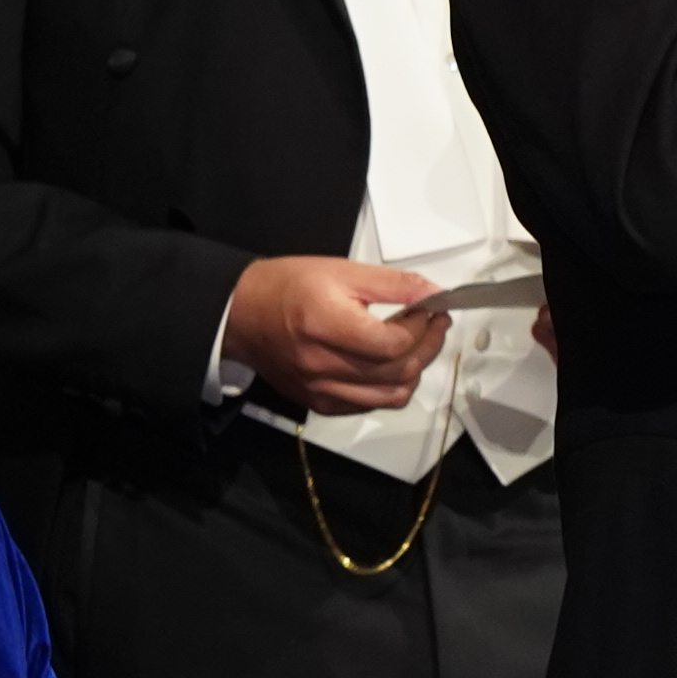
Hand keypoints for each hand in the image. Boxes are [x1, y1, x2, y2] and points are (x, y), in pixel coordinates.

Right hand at [219, 254, 443, 413]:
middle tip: (434, 325)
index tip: (430, 310)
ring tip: (418, 346)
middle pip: (398, 372)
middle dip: (427, 347)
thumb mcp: (342, 271)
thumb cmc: (287, 287)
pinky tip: (391, 365)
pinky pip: (369, 405)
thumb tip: (435, 294)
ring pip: (390, 396)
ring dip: (414, 372)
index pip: (393, 343)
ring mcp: (320, 389)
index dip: (422, 328)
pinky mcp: (319, 402)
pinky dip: (390, 388)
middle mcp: (322, 364)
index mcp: (326, 325)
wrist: (242, 314)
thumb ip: (393, 284)